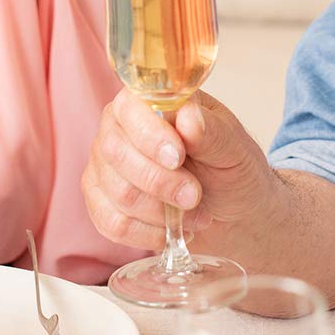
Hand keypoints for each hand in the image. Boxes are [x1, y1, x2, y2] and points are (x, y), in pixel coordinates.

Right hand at [82, 90, 280, 253]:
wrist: (232, 210)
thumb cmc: (230, 168)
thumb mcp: (233, 147)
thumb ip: (211, 131)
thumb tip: (188, 117)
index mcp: (149, 100)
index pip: (130, 108)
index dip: (150, 134)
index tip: (179, 157)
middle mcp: (118, 127)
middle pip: (116, 152)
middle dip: (160, 181)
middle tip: (194, 195)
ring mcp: (104, 165)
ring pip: (118, 192)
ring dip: (160, 211)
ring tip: (194, 212)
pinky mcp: (100, 202)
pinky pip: (111, 223)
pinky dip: (147, 233)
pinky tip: (170, 230)